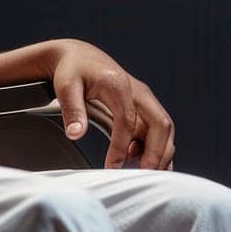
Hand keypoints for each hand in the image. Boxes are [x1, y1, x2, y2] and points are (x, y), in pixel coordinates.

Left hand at [39, 38, 175, 170]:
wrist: (79, 57)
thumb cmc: (72, 70)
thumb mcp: (66, 86)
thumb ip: (72, 110)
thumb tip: (75, 135)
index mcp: (119, 85)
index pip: (128, 121)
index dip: (122, 147)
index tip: (112, 167)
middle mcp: (138, 91)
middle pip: (160, 124)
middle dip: (156, 151)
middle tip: (142, 175)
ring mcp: (143, 99)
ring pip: (164, 128)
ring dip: (160, 152)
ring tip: (144, 173)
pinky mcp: (143, 107)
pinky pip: (158, 130)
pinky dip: (158, 147)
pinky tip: (144, 163)